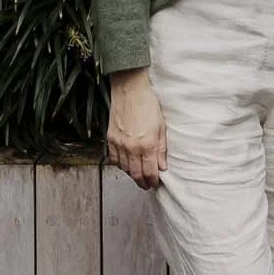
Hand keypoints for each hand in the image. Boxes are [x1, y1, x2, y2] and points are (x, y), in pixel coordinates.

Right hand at [107, 67, 166, 188]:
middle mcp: (132, 147)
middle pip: (136, 174)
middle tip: (147, 185)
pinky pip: (114, 159)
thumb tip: (162, 166)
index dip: (153, 181)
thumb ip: (161, 149)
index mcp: (147, 144)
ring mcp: (119, 143)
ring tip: (138, 175)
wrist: (129, 89)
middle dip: (142, 182)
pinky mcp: (110, 139)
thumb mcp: (161, 126)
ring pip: (124, 168)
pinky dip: (120, 165)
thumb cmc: (148, 104)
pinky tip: (126, 164)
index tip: (155, 184)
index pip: (150, 172)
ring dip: (132, 174)